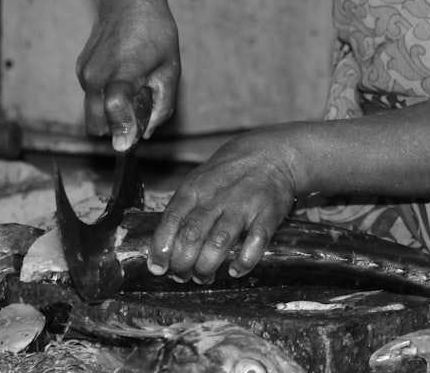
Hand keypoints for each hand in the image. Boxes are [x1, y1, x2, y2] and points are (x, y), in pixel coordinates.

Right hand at [75, 0, 179, 149]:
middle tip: (138, 113)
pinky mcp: (81, 68)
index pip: (114, 110)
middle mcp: (96, 76)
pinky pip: (91, 95)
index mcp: (121, 74)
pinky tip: (124, 76)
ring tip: (135, 88)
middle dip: (115, 128)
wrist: (129, 0)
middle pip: (96, 125)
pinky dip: (105, 97)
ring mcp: (84, 72)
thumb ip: (161, 106)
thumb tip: (146, 133)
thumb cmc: (155, 32)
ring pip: (92, 111)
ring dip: (111, 112)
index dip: (123, 130)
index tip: (131, 141)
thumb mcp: (170, 71)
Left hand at [148, 130, 297, 282]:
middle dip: (182, 263)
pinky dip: (244, 261)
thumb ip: (184, 209)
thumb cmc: (230, 172)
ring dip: (207, 266)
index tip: (157, 268)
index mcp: (196, 188)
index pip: (172, 219)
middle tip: (182, 275)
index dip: (161, 247)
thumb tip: (165, 245)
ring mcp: (244, 205)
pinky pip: (256, 242)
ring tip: (203, 277)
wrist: (272, 153)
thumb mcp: (200, 180)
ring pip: (219, 242)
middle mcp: (218, 196)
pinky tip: (235, 271)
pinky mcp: (268, 213)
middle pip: (192, 235)